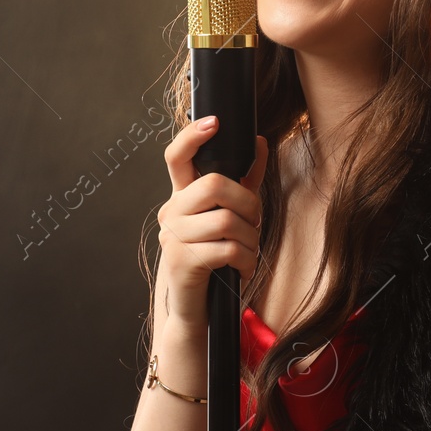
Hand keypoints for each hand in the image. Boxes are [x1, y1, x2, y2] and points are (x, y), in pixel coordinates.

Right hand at [157, 116, 267, 328]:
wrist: (195, 308)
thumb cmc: (214, 258)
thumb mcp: (232, 217)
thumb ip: (244, 181)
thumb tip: (259, 141)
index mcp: (182, 197)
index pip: (177, 157)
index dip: (193, 137)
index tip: (214, 122)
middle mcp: (171, 212)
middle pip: (213, 185)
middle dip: (248, 204)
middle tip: (253, 224)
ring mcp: (173, 237)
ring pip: (226, 220)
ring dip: (250, 239)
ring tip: (248, 252)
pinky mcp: (182, 262)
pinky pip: (228, 250)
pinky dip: (246, 261)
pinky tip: (243, 270)